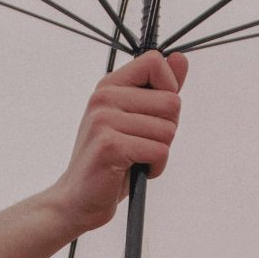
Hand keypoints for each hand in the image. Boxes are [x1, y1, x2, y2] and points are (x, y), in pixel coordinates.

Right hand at [42, 51, 190, 236]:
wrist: (78, 199)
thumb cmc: (112, 160)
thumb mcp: (137, 118)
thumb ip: (159, 89)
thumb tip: (180, 58)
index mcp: (110, 85)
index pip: (155, 62)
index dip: (169, 88)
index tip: (154, 113)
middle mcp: (104, 97)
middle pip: (172, 102)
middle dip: (167, 130)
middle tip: (141, 144)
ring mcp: (104, 119)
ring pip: (168, 130)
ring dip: (160, 152)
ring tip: (135, 159)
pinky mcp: (110, 145)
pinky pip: (159, 151)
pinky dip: (155, 167)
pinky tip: (134, 171)